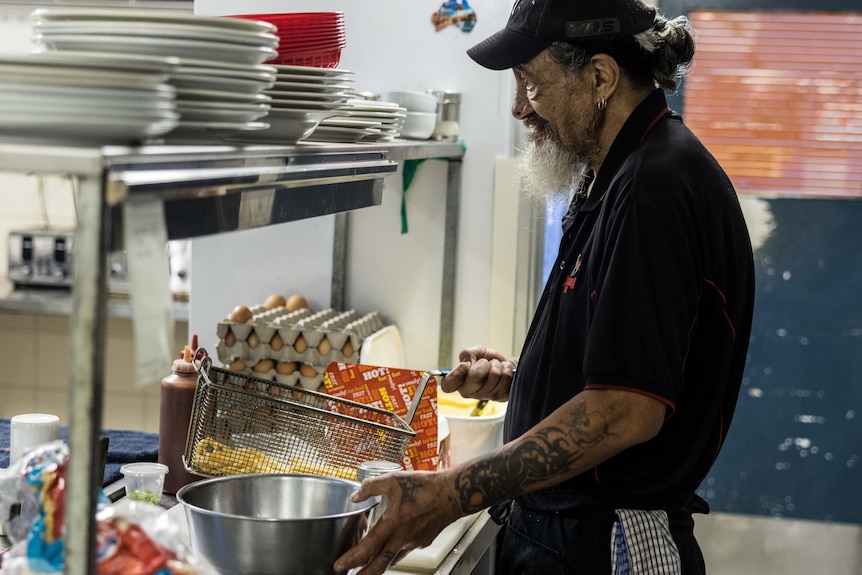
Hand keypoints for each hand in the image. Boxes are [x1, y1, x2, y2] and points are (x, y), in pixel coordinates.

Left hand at [333, 470, 460, 574]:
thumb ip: (371, 487)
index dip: (351, 559)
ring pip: (392, 560)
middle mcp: (402, 538)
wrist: (453, 494)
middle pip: (378, 565)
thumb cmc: (426, 487)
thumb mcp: (394, 480)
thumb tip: (355, 495)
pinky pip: (405, 552)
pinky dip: (394, 554)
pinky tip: (392, 550)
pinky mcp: (423, 542)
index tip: (339, 566)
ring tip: (367, 567)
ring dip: (377, 565)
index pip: (367, 549)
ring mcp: (413, 543)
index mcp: (392, 524)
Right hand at [440, 345, 514, 400]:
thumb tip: (466, 361)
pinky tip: (503, 371)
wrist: (504, 364)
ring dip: (497, 365)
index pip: (448, 385)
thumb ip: (467, 354)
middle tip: (485, 363)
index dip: (456, 374)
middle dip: (483, 364)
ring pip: (494, 375)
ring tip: (496, 367)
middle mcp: (470, 392)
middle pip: (475, 377)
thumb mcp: (475, 352)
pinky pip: (505, 377)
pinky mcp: (501, 396)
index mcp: (459, 382)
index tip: (464, 365)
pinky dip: (506, 368)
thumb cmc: (487, 360)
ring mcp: (486, 396)